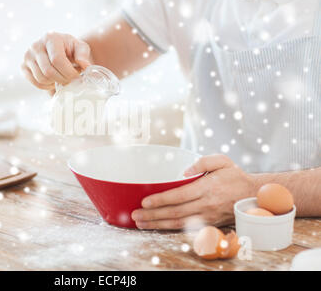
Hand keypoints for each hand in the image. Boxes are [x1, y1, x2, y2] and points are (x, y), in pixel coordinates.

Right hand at [21, 32, 92, 92]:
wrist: (58, 49)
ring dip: (55, 83)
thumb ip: (83, 55)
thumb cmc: (70, 49)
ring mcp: (27, 56)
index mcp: (51, 38)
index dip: (68, 72)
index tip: (78, 78)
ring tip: (63, 79)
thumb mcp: (80, 48)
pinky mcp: (23, 66)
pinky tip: (54, 81)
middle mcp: (36, 45)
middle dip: (63, 80)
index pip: (57, 60)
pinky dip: (46, 86)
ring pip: (41, 78)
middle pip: (48, 71)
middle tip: (72, 82)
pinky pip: (35, 83)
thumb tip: (85, 66)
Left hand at [131, 154, 257, 229]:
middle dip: (153, 214)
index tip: (145, 201)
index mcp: (207, 188)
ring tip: (141, 223)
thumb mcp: (222, 161)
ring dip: (157, 224)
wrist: (254, 195)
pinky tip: (156, 226)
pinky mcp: (208, 224)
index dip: (160, 200)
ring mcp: (207, 217)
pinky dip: (169, 228)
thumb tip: (183, 171)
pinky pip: (186, 227)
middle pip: (175, 212)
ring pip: (178, 223)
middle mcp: (206, 204)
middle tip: (136, 214)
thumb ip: (203, 162)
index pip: (179, 195)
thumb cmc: (235, 176)